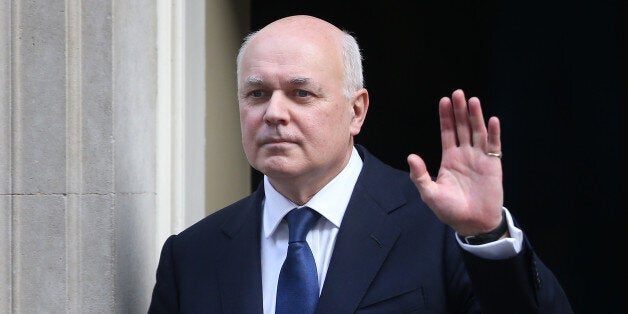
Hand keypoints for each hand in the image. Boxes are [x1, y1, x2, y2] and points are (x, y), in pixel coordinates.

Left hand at [407, 89, 503, 235]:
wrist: (472, 224)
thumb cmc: (450, 210)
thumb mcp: (430, 193)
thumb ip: (420, 175)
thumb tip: (411, 156)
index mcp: (450, 159)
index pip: (447, 132)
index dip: (446, 117)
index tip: (444, 100)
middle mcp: (465, 155)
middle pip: (462, 127)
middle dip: (460, 110)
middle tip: (458, 93)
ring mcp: (480, 158)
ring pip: (477, 132)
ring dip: (476, 117)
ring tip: (473, 101)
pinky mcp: (493, 165)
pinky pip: (494, 146)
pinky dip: (493, 133)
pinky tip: (492, 120)